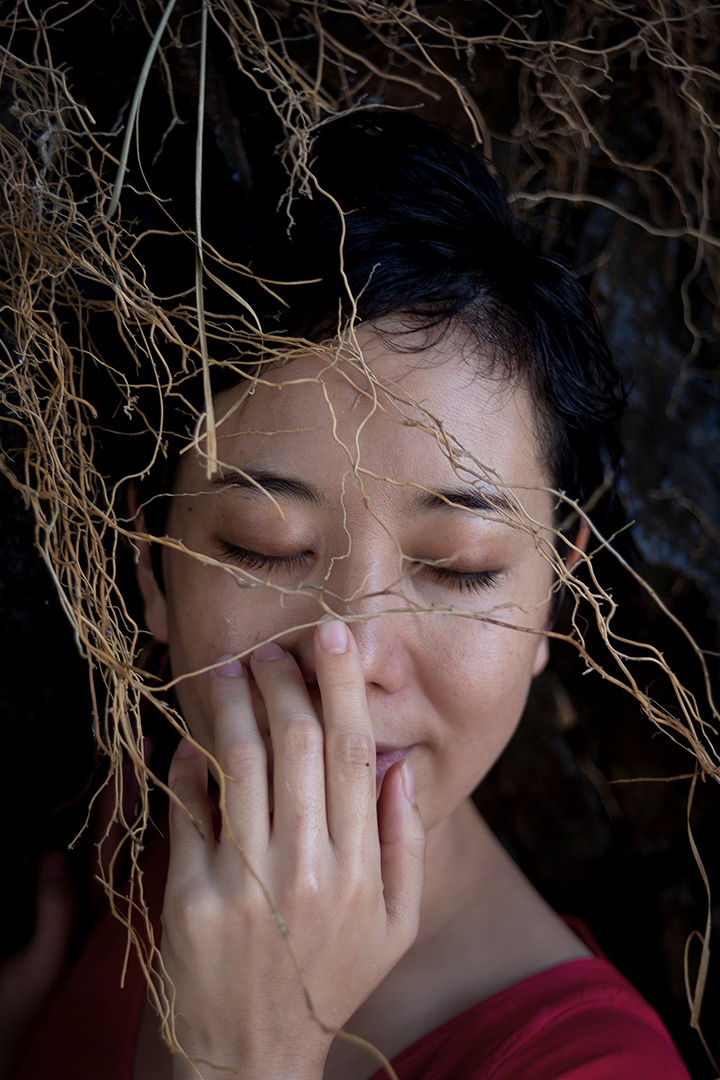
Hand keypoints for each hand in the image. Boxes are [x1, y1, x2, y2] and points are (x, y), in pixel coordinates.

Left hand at [161, 619, 425, 1079]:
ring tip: (233, 669)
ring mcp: (245, 881)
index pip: (356, 751)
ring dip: (237, 702)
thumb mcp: (395, 925)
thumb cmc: (331, 979)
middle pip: (299, 742)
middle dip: (286, 681)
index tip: (335, 634)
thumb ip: (406, 842)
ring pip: (242, 759)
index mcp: (360, 869)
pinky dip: (191, 760)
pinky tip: (195, 738)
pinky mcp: (191, 894)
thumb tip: (401, 763)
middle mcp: (306, 868)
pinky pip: (191, 804)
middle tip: (275, 650)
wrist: (251, 1053)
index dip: (343, 685)